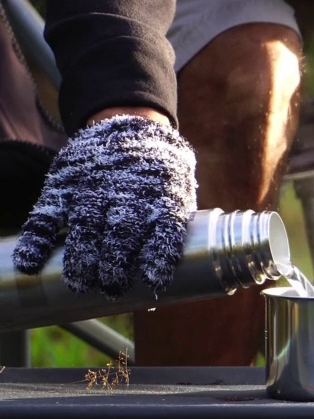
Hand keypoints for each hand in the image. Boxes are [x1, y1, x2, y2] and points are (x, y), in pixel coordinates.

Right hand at [13, 114, 196, 296]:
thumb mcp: (177, 196)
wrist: (130, 128)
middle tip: (109, 288)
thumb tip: (158, 290)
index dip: (158, 257)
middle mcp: (127, 193)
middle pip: (121, 232)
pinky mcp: (64, 187)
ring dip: (80, 258)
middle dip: (114, 264)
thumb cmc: (158, 180)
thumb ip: (169, 234)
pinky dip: (37, 240)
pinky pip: (47, 215)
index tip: (153, 282)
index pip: (164, 229)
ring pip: (84, 226)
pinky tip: (30, 263)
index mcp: (163, 197)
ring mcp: (92, 190)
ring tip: (79, 283)